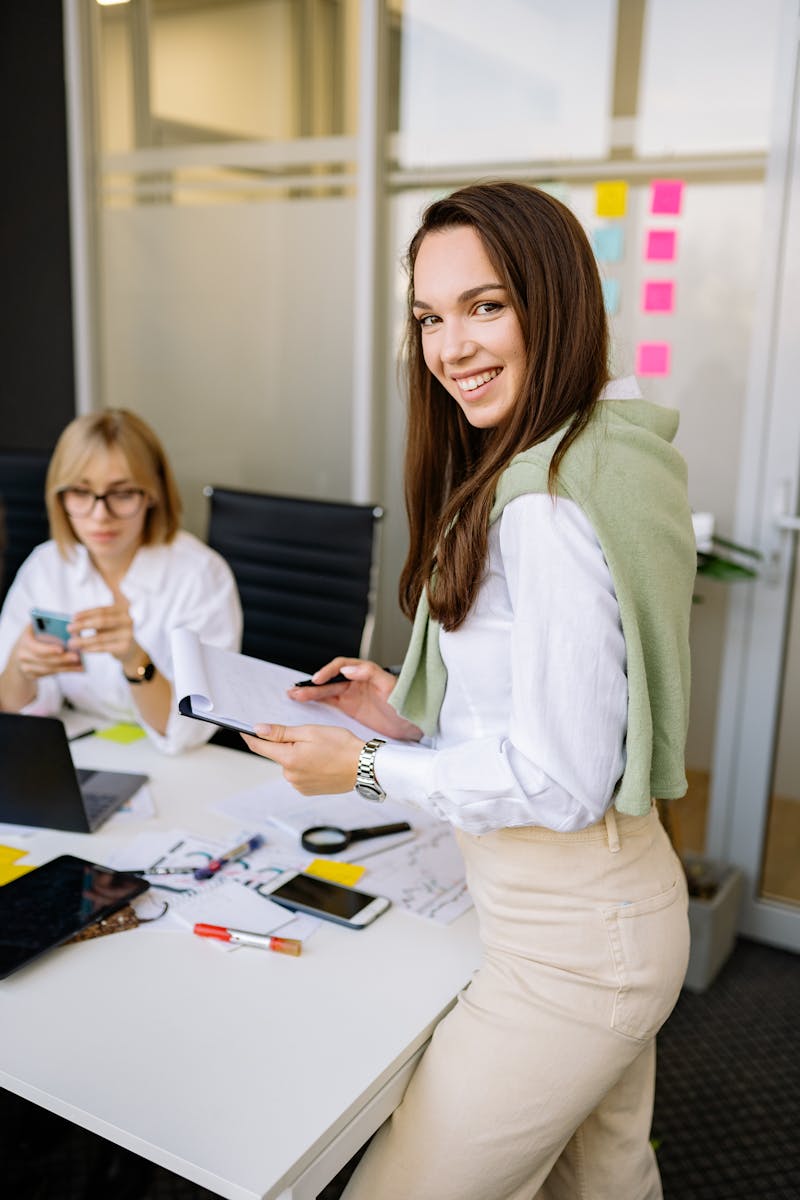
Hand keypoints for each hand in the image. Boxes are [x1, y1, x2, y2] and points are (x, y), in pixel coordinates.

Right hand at [12, 624, 82, 679]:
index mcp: (25, 641)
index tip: (62, 649)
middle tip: (77, 657)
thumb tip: (69, 625)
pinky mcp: (33, 675)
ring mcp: (26, 668)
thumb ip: (47, 625)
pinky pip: (52, 674)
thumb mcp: (36, 627)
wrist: (20, 651)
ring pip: (49, 669)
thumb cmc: (34, 635)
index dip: (49, 649)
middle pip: (45, 660)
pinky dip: (66, 671)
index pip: (37, 648)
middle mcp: (23, 656)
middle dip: (62, 659)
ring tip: (81, 664)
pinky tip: (78, 668)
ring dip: (67, 667)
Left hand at [68, 602, 138, 666]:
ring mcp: (128, 634)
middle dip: (83, 625)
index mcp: (123, 609)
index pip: (102, 610)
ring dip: (84, 640)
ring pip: (101, 637)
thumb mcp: (108, 619)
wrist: (130, 649)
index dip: (86, 613)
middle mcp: (127, 620)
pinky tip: (82, 650)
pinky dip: (91, 649)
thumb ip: (95, 616)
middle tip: (69, 628)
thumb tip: (74, 620)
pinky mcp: (124, 647)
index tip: (73, 617)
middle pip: (102, 621)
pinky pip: (104, 647)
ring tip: (71, 643)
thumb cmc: (113, 631)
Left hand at [241, 724, 363, 794]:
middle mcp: (290, 776)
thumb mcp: (310, 731)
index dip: (250, 737)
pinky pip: (299, 774)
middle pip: (278, 754)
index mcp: (289, 759)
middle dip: (286, 744)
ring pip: (290, 764)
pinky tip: (322, 761)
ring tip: (321, 750)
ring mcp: (299, 785)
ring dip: (297, 755)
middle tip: (309, 736)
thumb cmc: (341, 745)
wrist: (363, 766)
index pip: (260, 747)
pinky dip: (306, 766)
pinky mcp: (308, 790)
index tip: (243, 730)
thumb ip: (281, 732)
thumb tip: (258, 729)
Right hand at [287, 658, 421, 741]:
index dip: (328, 671)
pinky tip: (304, 704)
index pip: (342, 666)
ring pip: (326, 691)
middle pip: (330, 680)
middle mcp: (357, 681)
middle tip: (296, 690)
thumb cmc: (408, 702)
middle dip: (312, 685)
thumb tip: (348, 669)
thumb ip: (371, 674)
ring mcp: (352, 694)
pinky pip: (330, 702)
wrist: (415, 723)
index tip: (318, 680)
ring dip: (310, 693)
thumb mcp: (392, 687)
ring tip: (292, 695)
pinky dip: (317, 702)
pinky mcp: (350, 707)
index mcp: (366, 672)